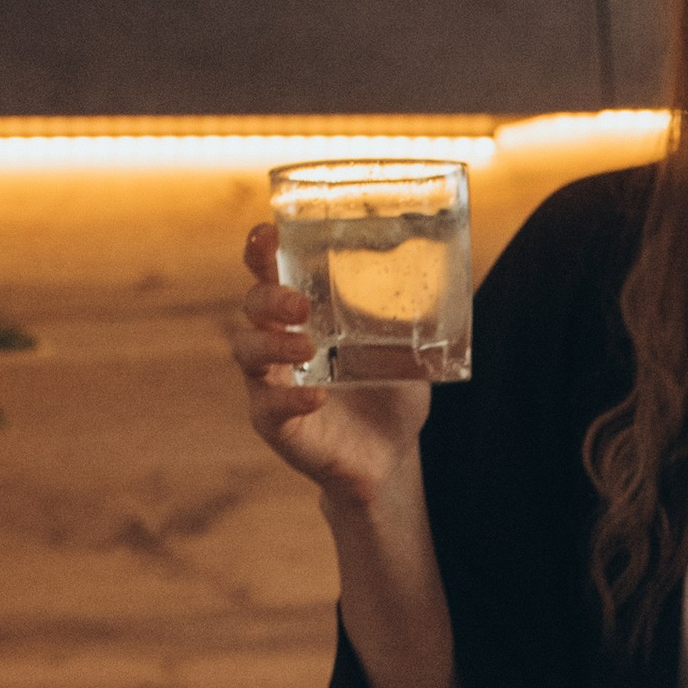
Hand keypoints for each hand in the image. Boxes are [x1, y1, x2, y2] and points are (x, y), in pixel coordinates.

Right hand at [234, 220, 429, 515]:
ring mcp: (271, 382)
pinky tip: (316, 396)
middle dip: (269, 297)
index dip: (261, 251)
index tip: (268, 234)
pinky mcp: (275, 422)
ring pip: (248, 351)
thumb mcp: (404, 349)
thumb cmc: (388, 391)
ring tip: (308, 348)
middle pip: (251, 305)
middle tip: (300, 305)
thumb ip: (407, 318)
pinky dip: (290, 398)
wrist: (390, 454)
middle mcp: (278, 341)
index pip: (270, 273)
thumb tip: (439, 279)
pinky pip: (269, 406)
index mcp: (301, 314)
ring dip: (273, 345)